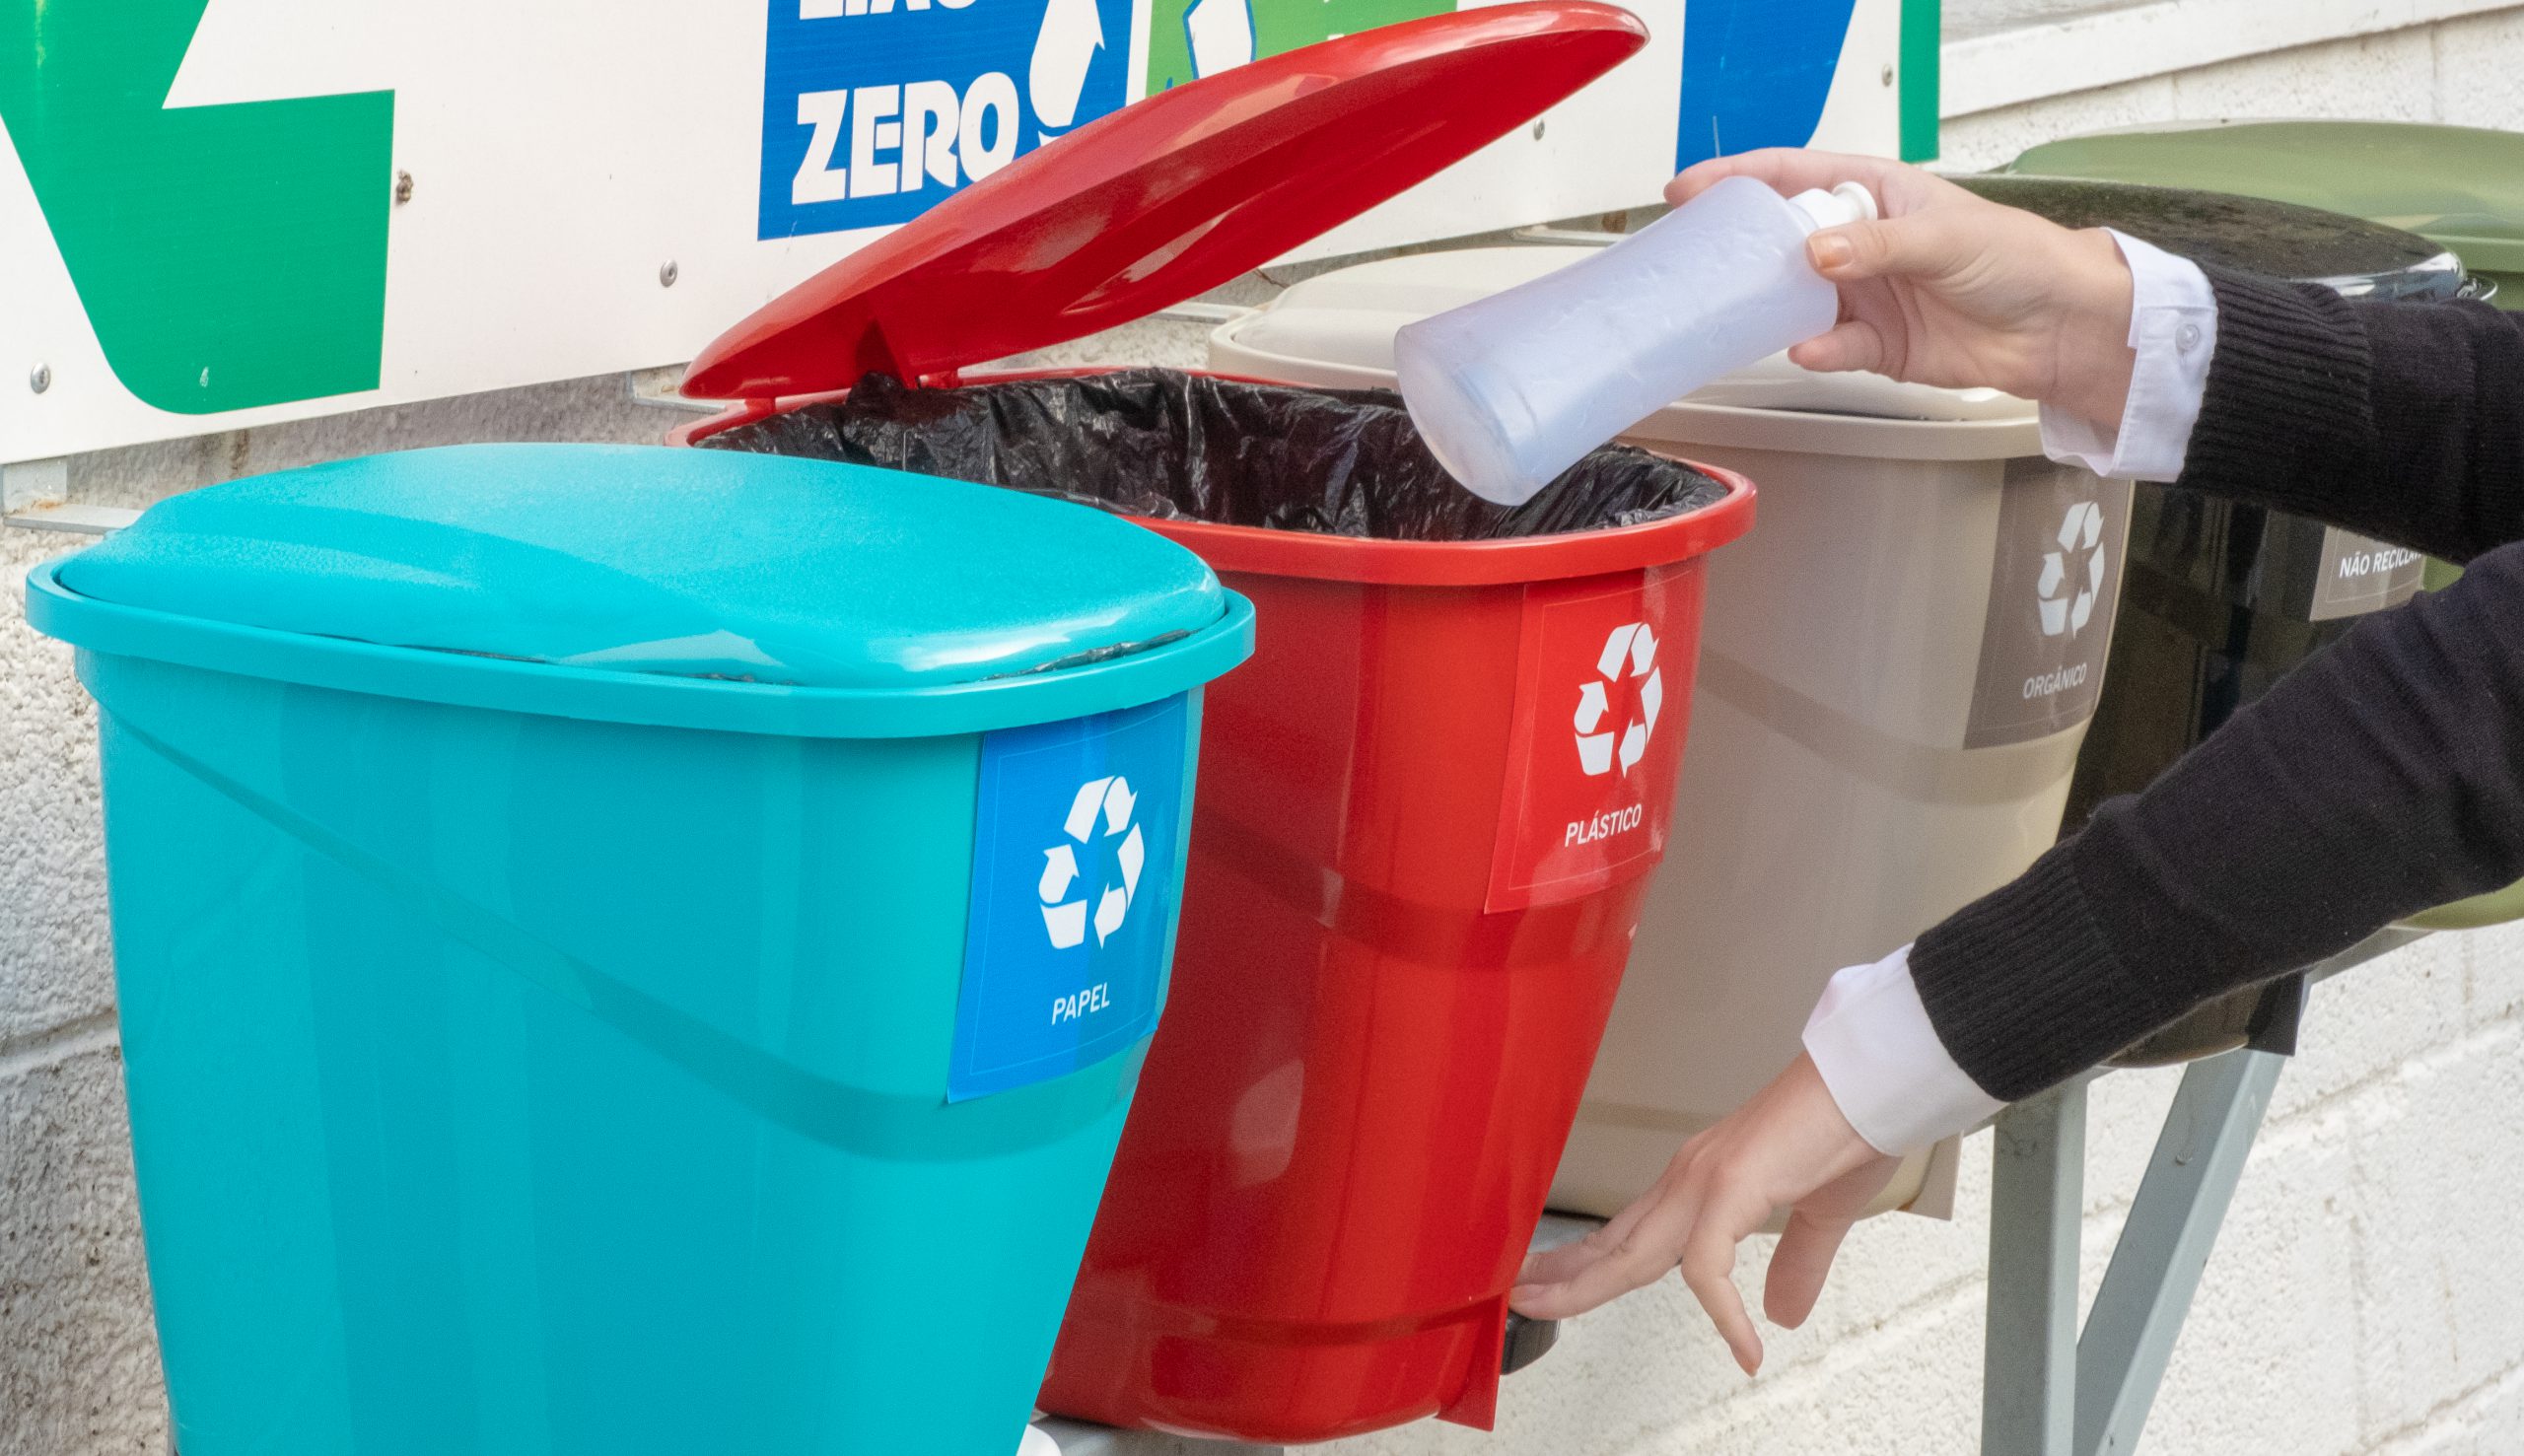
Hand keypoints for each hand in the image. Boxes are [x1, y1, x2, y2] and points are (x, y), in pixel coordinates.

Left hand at [1511, 1053, 1901, 1373]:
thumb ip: (1794, 1264)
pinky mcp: (1735, 1187)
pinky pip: (1708, 1264)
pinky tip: (1743, 1346)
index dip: (1588, 1262)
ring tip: (1552, 1311)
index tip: (1553, 1284)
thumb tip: (1779, 1315)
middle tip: (1518, 1298)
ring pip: (1635, 1250)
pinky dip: (1722, 1311)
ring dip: (1589, 1283)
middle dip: (1565, 1275)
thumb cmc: (1846, 1129)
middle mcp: (1692, 1178)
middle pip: (1615, 1242)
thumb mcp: (1818, 1215)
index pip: (1630, 1231)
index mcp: (1703, 1181)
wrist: (1872, 1083)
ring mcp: (1707, 1181)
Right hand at [1668, 149, 2139, 429]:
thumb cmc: (2016, 258)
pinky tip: (1811, 348)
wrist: (2056, 328)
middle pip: (1783, 239)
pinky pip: (1831, 345)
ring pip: (1797, 297)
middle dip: (1742, 248)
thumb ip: (1876, 246)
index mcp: (1876, 194)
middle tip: (1701, 258)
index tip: (1692, 190)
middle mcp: (1863, 243)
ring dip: (1774, 305)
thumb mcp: (1943, 235)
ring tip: (1749, 309)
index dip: (1740, 179)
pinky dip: (1817, 349)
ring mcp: (1866, 294)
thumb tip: (1817, 253)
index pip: (1795, 176)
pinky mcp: (1876, 344)